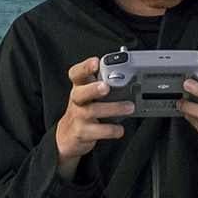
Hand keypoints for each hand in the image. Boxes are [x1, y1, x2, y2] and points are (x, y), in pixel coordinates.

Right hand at [52, 56, 134, 177]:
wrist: (69, 135)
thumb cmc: (83, 110)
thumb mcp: (88, 94)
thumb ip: (102, 84)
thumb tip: (128, 77)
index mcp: (79, 87)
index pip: (77, 73)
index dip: (85, 67)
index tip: (96, 62)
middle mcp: (77, 100)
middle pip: (81, 92)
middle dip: (93, 89)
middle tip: (106, 87)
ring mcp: (79, 116)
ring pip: (94, 111)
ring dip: (114, 108)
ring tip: (129, 107)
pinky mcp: (83, 132)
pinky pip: (101, 131)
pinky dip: (114, 129)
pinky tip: (119, 128)